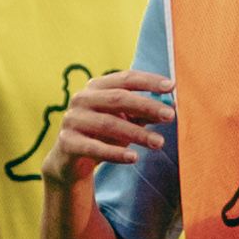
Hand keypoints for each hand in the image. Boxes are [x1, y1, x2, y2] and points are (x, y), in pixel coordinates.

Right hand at [54, 67, 176, 178]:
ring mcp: (72, 119)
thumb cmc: (103, 134)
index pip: (126, 78)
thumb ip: (143, 112)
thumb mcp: (124, 120)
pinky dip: (115, 153)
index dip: (149, 81)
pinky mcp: (67, 142)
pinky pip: (94, 148)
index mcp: (97, 86)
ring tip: (159, 143)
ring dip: (137, 133)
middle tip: (170, 116)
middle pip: (119, 98)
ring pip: (109, 124)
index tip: (171, 86)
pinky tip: (134, 157)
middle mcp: (82, 98)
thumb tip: (171, 106)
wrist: (70, 160)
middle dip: (147, 106)